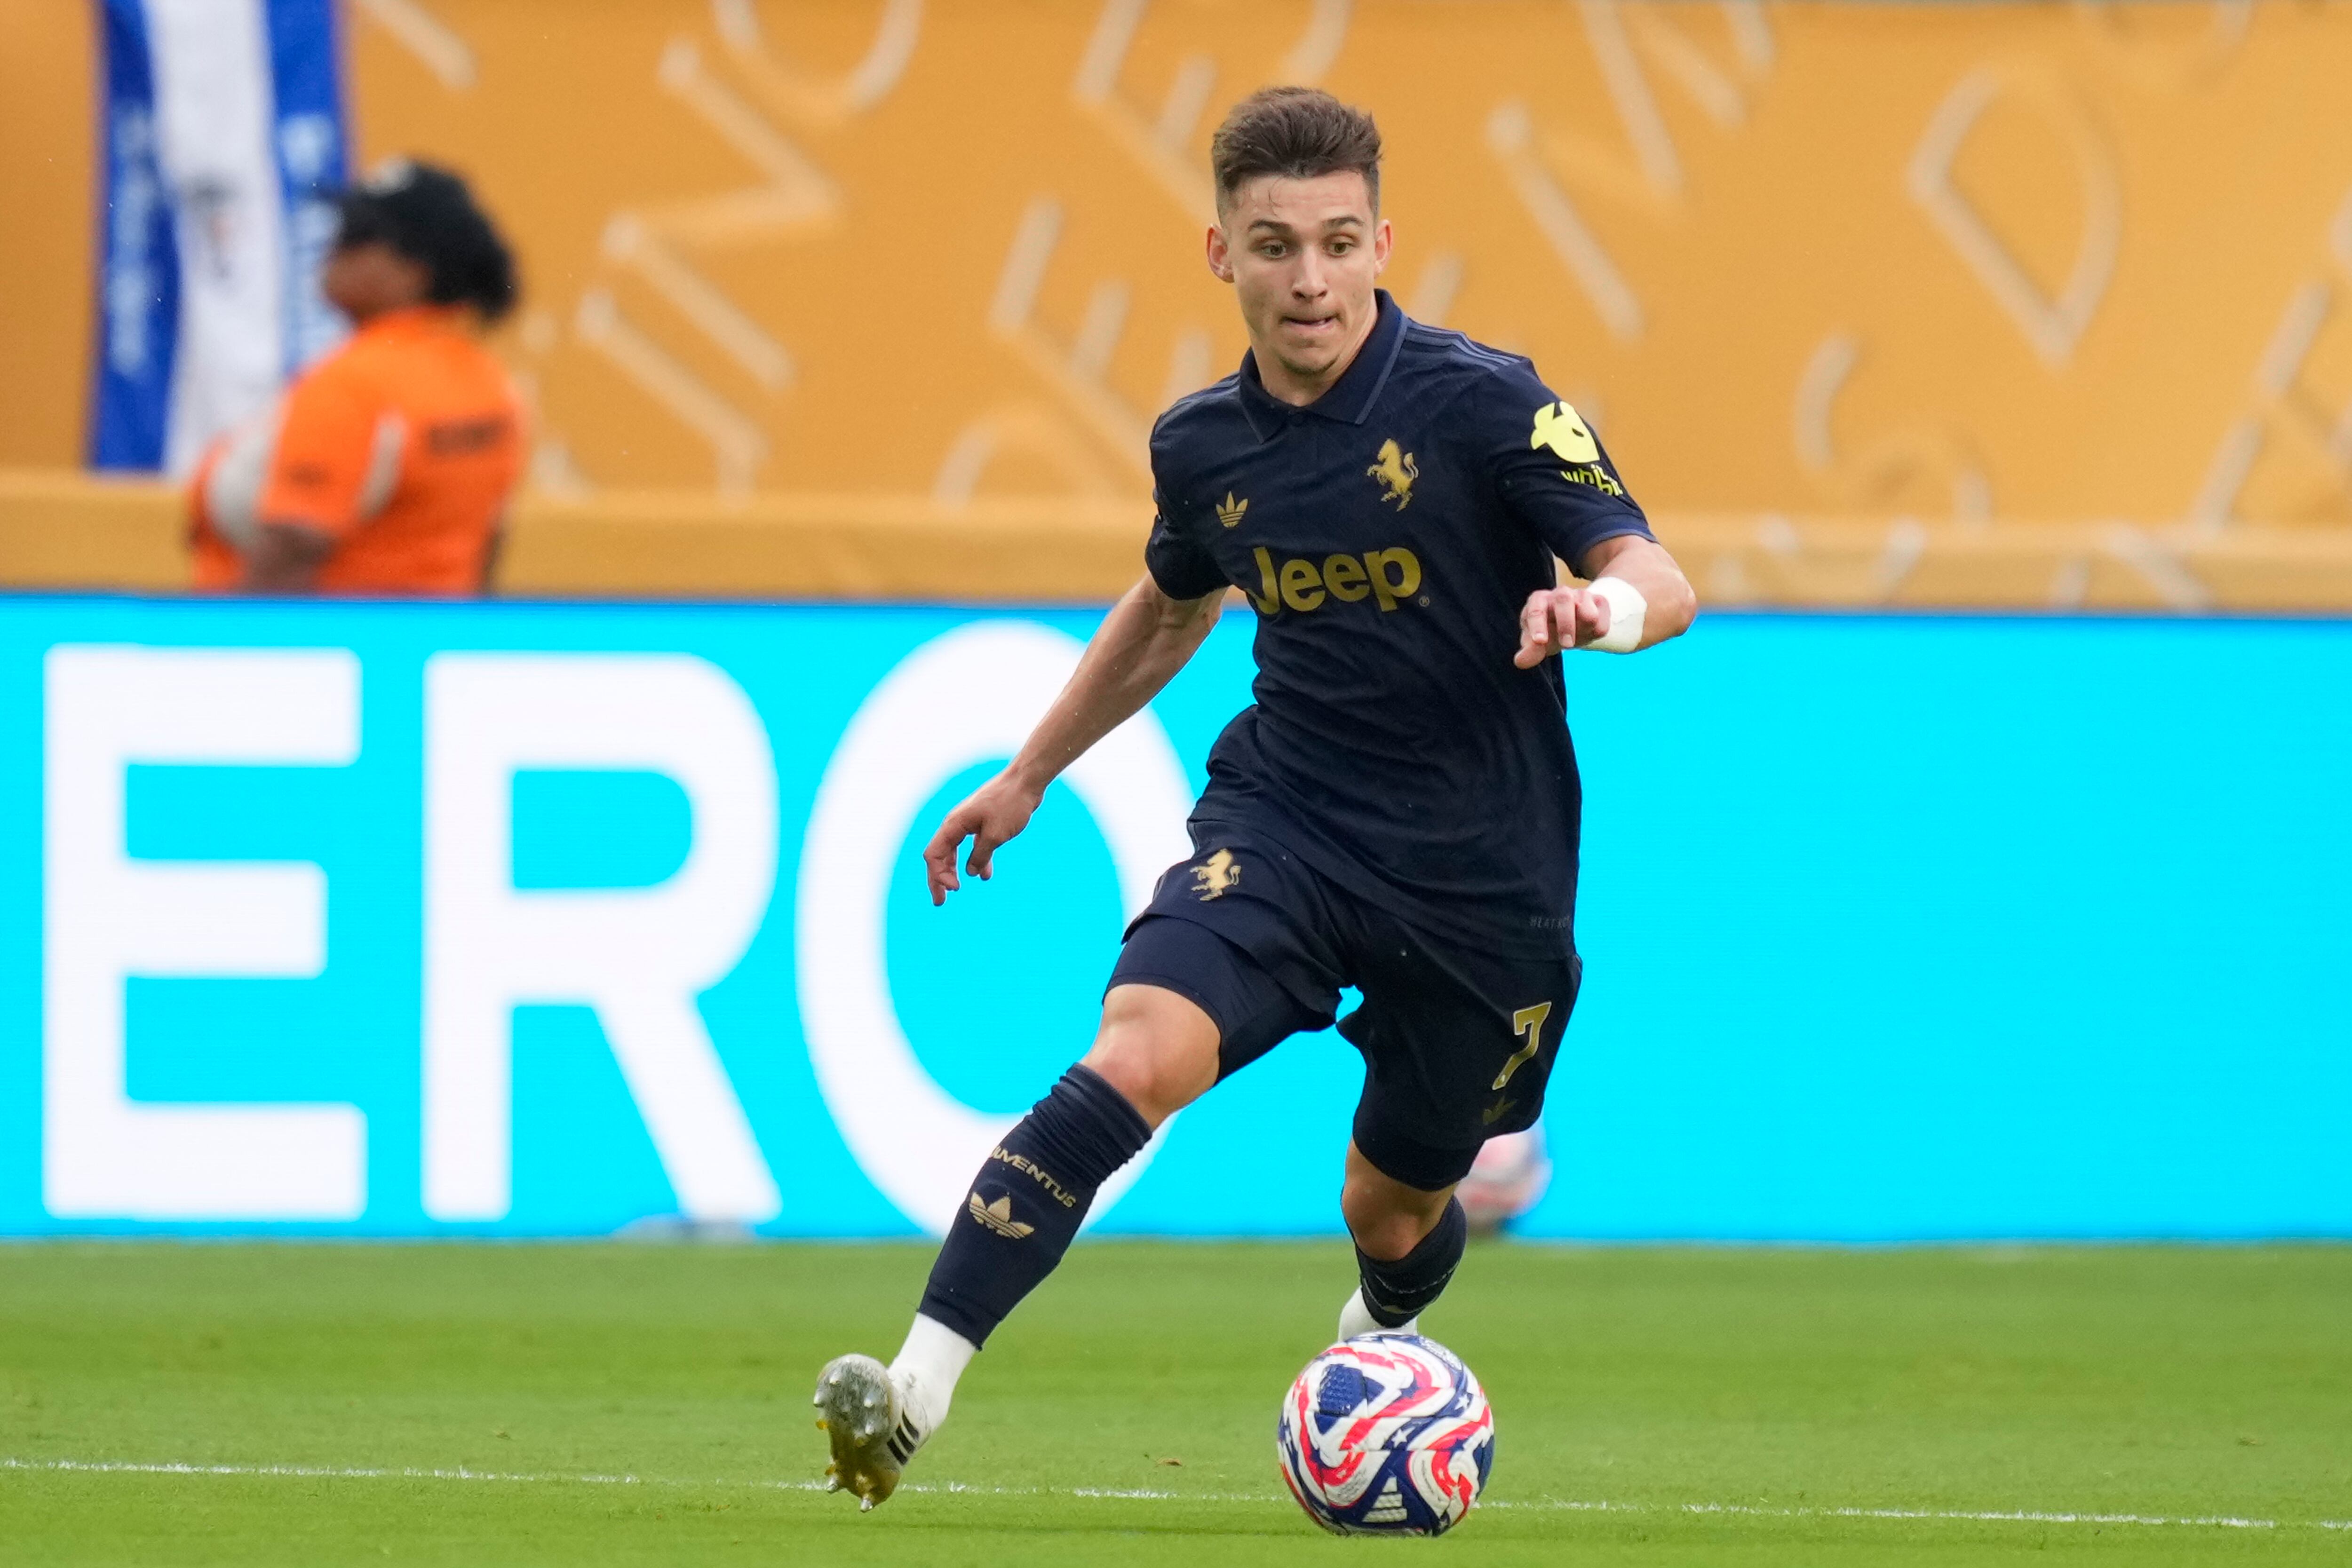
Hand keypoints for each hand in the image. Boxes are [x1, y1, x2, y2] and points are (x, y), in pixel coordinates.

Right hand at [922, 768, 1044, 904]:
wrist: (1026, 782)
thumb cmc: (1010, 804)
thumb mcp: (995, 836)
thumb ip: (980, 856)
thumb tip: (970, 873)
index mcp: (953, 824)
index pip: (934, 854)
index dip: (939, 875)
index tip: (956, 890)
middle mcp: (957, 824)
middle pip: (940, 855)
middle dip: (939, 879)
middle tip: (940, 902)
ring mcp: (970, 823)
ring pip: (955, 851)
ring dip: (954, 871)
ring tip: (957, 890)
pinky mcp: (983, 824)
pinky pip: (974, 846)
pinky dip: (976, 860)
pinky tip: (985, 876)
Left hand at [1513, 585, 1612, 667]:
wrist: (1573, 624)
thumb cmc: (1549, 631)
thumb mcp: (1536, 642)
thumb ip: (1530, 651)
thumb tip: (1520, 661)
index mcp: (1539, 600)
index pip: (1536, 610)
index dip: (1537, 626)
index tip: (1540, 642)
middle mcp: (1560, 593)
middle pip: (1564, 600)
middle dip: (1566, 625)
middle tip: (1566, 645)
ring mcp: (1581, 595)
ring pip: (1588, 612)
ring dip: (1583, 630)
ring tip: (1577, 637)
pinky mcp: (1600, 602)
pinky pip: (1602, 622)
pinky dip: (1596, 633)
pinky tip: (1588, 633)